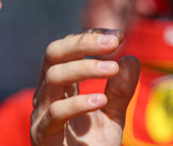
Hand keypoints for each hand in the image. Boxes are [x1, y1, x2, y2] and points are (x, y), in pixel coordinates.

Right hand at [31, 30, 139, 144]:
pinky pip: (55, 114)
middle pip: (53, 54)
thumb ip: (122, 88)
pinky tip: (101, 101)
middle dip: (84, 42)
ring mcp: (41, 115)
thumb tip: (130, 58)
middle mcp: (46, 95)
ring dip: (85, 68)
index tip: (119, 36)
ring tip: (113, 68)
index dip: (90, 37)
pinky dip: (78, 103)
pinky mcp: (43, 137)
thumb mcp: (113, 114)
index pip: (67, 48)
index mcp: (60, 86)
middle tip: (114, 42)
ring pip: (53, 77)